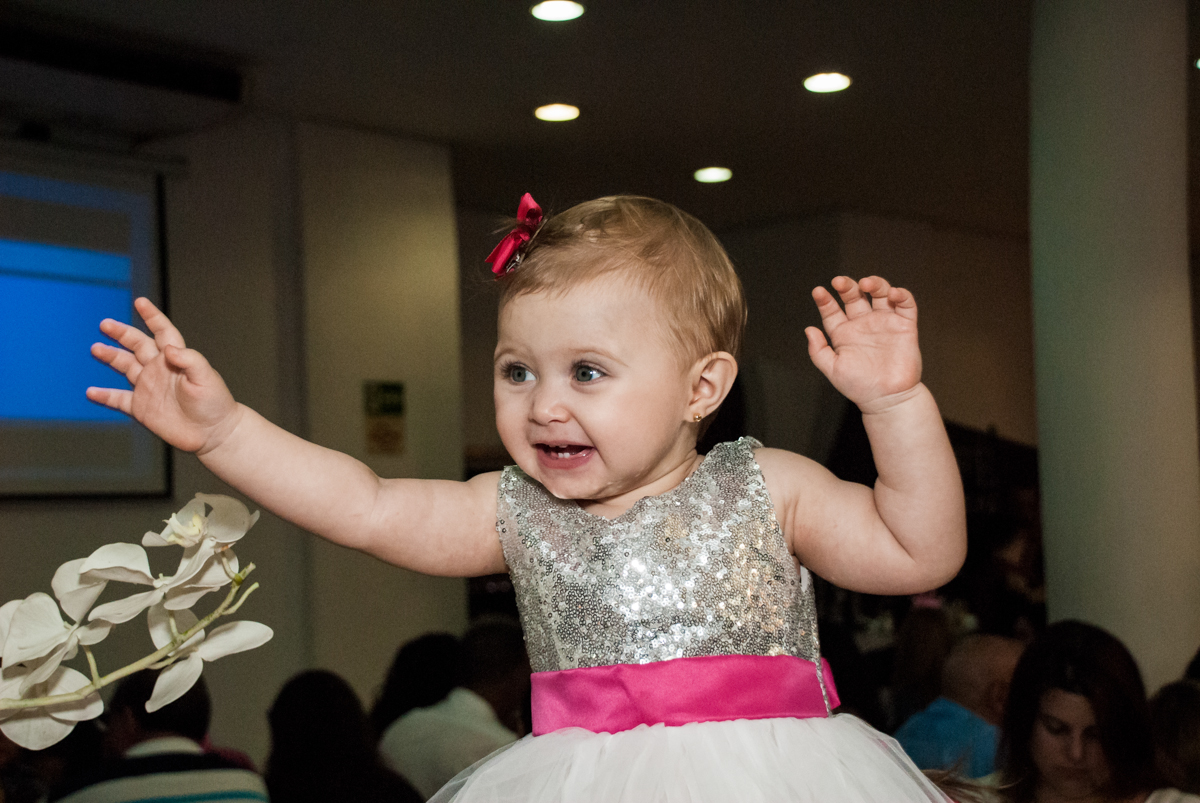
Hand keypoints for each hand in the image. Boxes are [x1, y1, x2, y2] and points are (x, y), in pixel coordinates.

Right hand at [86, 298, 240, 453]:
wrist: (213, 433)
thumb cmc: (215, 403)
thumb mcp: (206, 377)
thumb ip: (189, 359)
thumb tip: (169, 349)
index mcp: (176, 359)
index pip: (162, 332)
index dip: (152, 317)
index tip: (140, 302)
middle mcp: (159, 370)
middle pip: (137, 345)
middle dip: (122, 334)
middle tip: (105, 324)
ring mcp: (149, 388)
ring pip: (125, 367)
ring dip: (110, 357)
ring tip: (96, 348)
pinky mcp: (142, 408)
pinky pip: (118, 399)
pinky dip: (104, 396)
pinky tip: (91, 392)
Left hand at [805, 276, 921, 409]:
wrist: (887, 399)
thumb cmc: (859, 387)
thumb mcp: (833, 369)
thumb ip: (818, 351)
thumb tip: (808, 330)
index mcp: (844, 333)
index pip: (832, 310)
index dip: (824, 300)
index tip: (818, 292)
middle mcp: (864, 324)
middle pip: (855, 296)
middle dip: (847, 286)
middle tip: (839, 282)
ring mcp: (885, 323)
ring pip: (880, 294)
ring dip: (874, 283)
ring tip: (866, 283)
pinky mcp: (905, 326)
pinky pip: (906, 305)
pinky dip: (901, 295)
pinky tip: (892, 293)